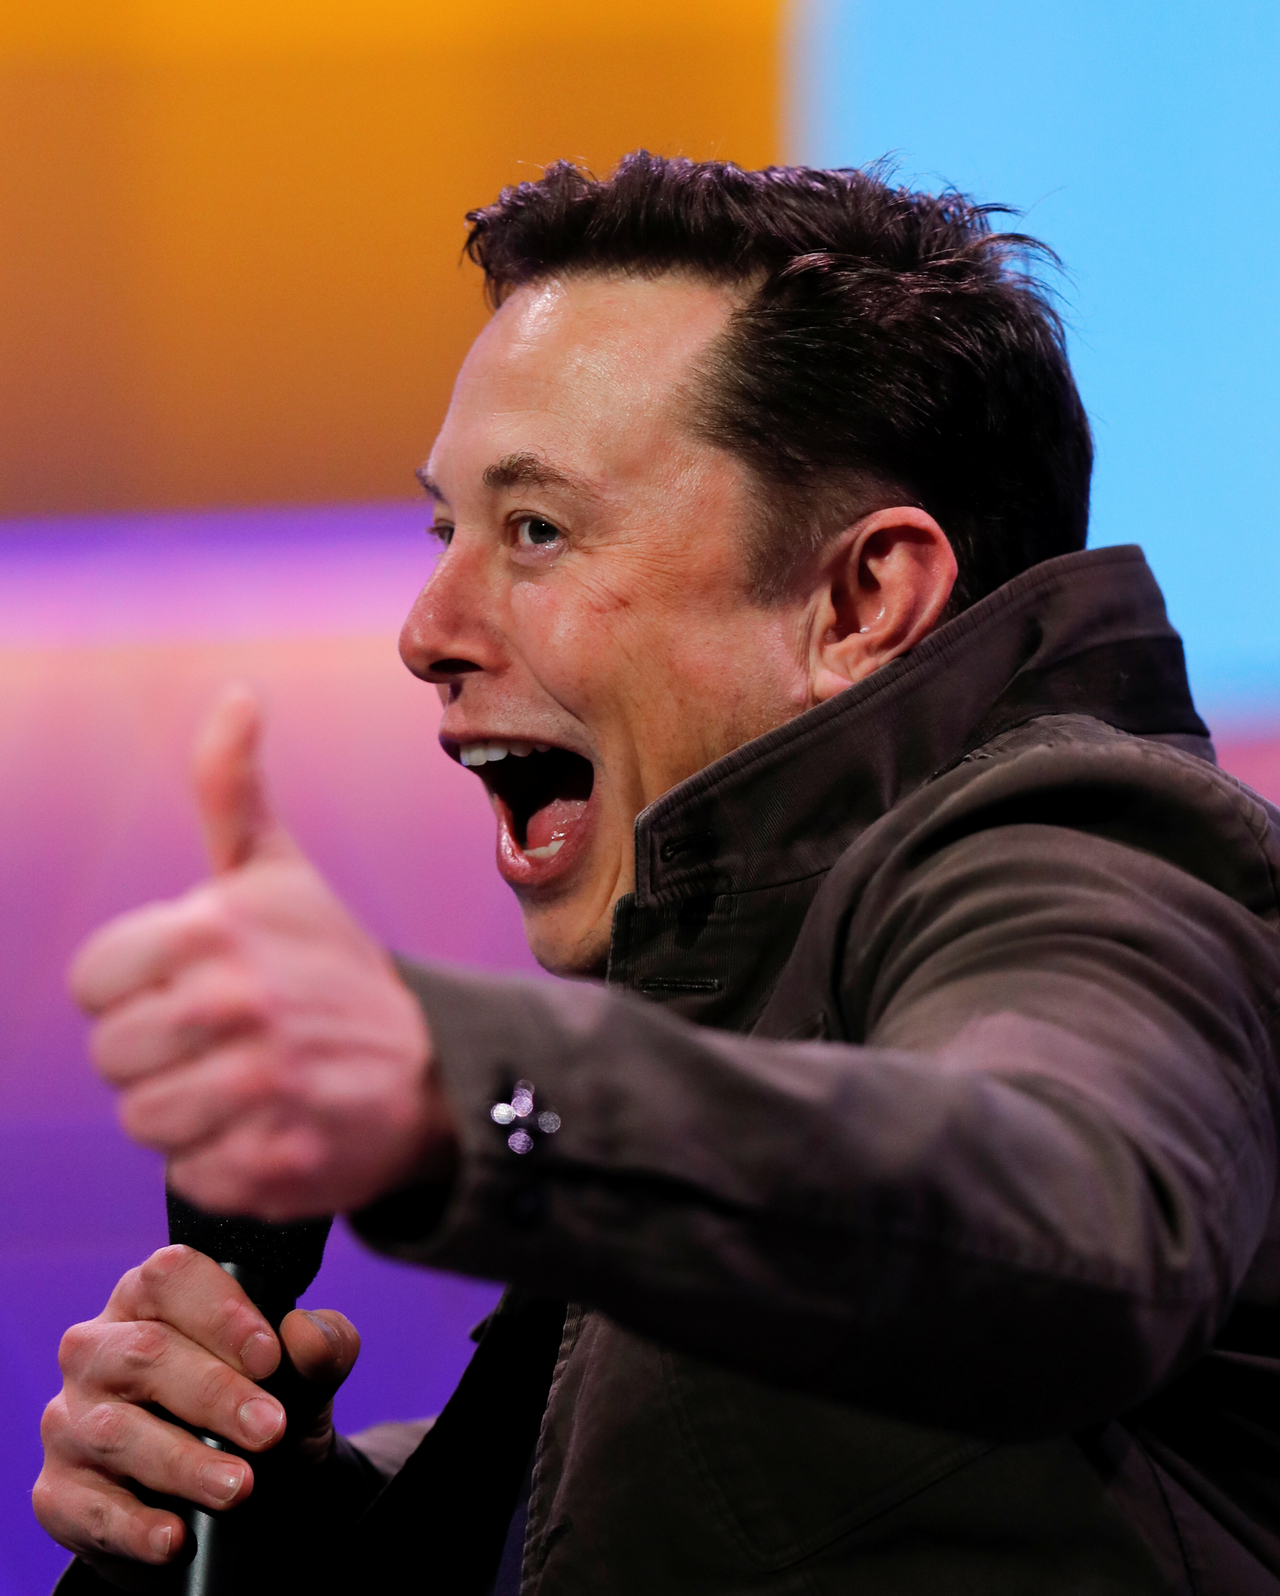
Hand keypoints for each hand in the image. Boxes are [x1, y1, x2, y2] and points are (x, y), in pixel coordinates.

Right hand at [33, 1244, 358, 1580]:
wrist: (237, 1508)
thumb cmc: (259, 1411)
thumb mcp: (304, 1380)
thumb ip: (321, 1349)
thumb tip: (304, 1335)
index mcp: (152, 1300)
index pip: (172, 1277)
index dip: (221, 1313)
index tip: (269, 1356)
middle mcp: (99, 1350)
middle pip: (145, 1353)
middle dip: (214, 1393)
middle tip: (270, 1429)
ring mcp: (72, 1420)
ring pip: (115, 1431)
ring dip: (183, 1462)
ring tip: (239, 1486)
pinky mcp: (59, 1490)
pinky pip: (86, 1506)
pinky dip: (134, 1524)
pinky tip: (174, 1536)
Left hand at [68, 685, 456, 1218]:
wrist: (434, 1069)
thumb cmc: (334, 966)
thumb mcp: (280, 872)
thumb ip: (232, 787)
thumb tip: (237, 694)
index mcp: (214, 929)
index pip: (92, 983)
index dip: (135, 988)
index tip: (195, 985)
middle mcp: (233, 1006)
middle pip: (112, 1057)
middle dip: (161, 1052)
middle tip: (229, 1039)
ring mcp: (257, 1090)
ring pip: (143, 1120)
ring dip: (188, 1110)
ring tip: (248, 1084)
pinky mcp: (275, 1166)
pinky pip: (190, 1176)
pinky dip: (225, 1161)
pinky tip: (271, 1126)